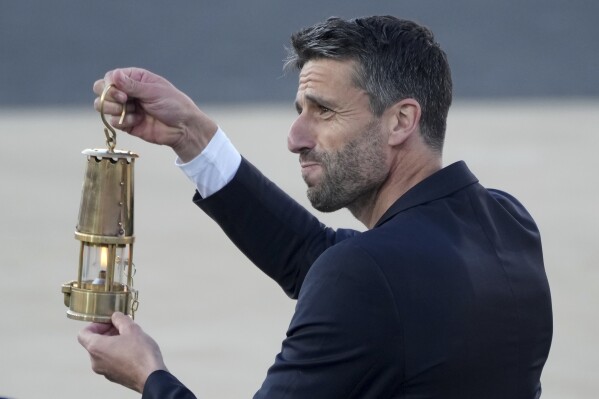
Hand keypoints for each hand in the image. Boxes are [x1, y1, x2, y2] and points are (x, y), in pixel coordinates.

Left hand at [78, 312, 166, 392]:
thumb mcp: (132, 329)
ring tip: (130, 337)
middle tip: (122, 326)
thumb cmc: (140, 352)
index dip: (94, 324)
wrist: (151, 377)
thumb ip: (120, 319)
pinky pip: (110, 361)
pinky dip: (117, 353)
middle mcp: (95, 361)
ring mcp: (103, 371)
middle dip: (106, 332)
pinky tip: (133, 350)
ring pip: (103, 352)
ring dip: (112, 342)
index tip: (109, 321)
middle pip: (94, 342)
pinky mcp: (113, 377)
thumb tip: (115, 316)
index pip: (83, 333)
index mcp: (96, 348)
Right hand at [93, 67, 218, 161]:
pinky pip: (112, 122)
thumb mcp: (154, 91)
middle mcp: (127, 92)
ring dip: (115, 110)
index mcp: (134, 79)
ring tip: (133, 112)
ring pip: (102, 106)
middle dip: (109, 97)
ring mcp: (125, 108)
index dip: (109, 86)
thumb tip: (113, 75)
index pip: (109, 77)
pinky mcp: (126, 123)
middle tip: (125, 101)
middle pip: (100, 91)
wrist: (183, 128)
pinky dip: (123, 121)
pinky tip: (138, 121)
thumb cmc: (174, 105)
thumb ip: (132, 85)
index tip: (123, 94)